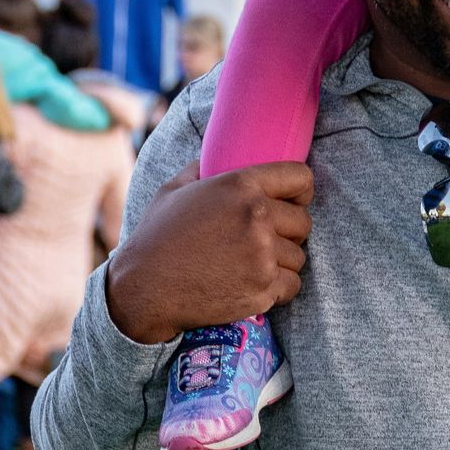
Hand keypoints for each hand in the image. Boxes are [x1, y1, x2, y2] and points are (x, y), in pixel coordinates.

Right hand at [104, 159, 313, 344]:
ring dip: (282, 261)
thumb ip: (203, 168)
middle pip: (303, 222)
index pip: (301, 178)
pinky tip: (256, 283)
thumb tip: (215, 158)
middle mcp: (256, 217)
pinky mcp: (262, 290)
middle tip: (266, 238)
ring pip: (298, 256)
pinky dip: (279, 288)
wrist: (145, 288)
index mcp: (241, 185)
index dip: (300, 191)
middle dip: (289, 231)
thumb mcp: (175, 188)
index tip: (293, 202)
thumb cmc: (157, 236)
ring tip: (254, 262)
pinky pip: (293, 285)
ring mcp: (262, 256)